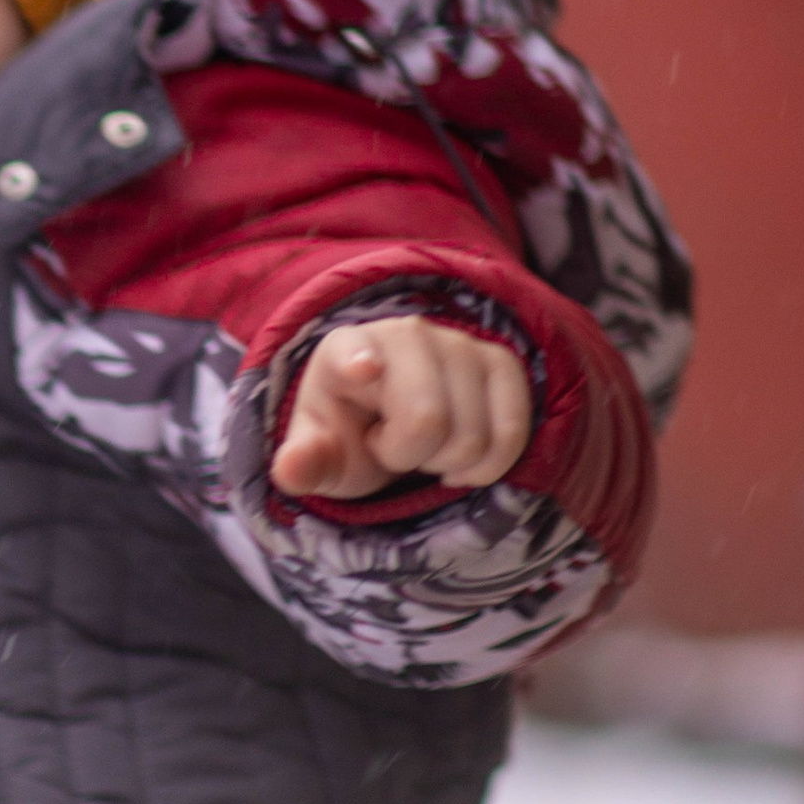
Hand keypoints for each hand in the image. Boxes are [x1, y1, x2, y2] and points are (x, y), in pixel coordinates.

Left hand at [272, 317, 529, 502]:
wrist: (393, 422)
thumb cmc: (350, 435)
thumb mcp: (322, 456)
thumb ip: (304, 464)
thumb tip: (290, 470)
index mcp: (344, 349)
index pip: (356, 353)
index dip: (360, 362)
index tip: (363, 371)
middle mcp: (406, 333)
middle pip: (428, 420)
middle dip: (411, 456)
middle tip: (393, 448)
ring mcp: (459, 342)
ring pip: (474, 434)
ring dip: (449, 462)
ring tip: (425, 445)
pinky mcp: (501, 362)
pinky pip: (513, 431)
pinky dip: (489, 463)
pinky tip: (461, 455)